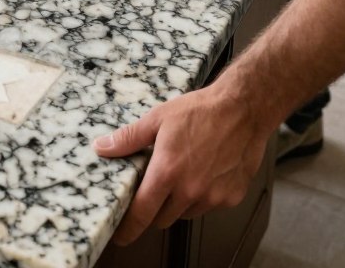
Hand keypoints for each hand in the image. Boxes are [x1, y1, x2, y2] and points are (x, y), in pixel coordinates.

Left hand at [93, 81, 270, 245]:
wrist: (242, 109)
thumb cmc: (201, 111)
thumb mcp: (158, 118)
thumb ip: (129, 138)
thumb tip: (103, 147)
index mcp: (168, 172)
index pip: (141, 212)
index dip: (128, 228)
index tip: (122, 236)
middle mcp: (190, 190)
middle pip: (162, 218)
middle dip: (155, 207)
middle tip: (157, 184)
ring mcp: (212, 197)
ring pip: (185, 213)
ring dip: (179, 202)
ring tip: (184, 171)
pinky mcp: (231, 198)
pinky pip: (209, 206)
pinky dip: (203, 196)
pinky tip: (205, 172)